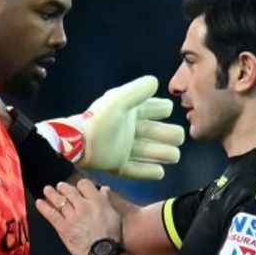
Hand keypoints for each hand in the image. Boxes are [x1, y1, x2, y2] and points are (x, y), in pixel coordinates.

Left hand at [34, 180, 121, 254]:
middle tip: (59, 186)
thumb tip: (104, 189)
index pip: (84, 185)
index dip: (80, 185)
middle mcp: (83, 206)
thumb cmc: (113, 235)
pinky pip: (52, 215)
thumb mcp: (113, 214)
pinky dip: (44, 208)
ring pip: (59, 201)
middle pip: (69, 191)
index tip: (78, 188)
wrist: (104, 253)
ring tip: (47, 189)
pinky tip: (39, 202)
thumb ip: (106, 200)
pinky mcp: (63, 228)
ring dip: (51, 193)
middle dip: (63, 187)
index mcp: (97, 201)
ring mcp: (72, 217)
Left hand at [36, 76, 184, 179]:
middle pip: (158, 132)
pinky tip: (160, 172)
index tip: (166, 110)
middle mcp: (131, 131)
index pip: (156, 109)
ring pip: (151, 152)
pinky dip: (149, 172)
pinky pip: (137, 171)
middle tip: (176, 138)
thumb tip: (156, 82)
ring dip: (164, 153)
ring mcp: (125, 149)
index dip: (164, 109)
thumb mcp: (119, 100)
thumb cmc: (100, 119)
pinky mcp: (118, 166)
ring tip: (173, 155)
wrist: (79, 142)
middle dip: (170, 135)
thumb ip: (138, 90)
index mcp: (131, 113)